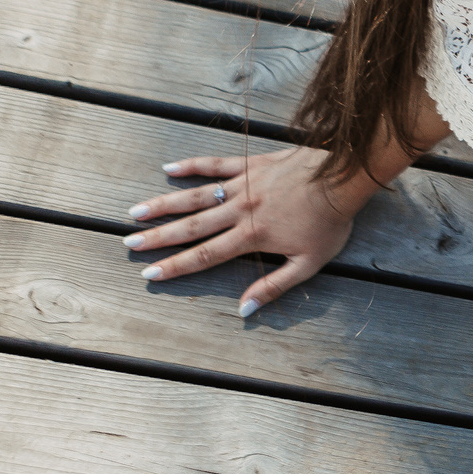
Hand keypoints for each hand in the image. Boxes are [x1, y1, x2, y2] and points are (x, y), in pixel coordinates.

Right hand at [127, 144, 379, 317]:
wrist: (344, 175)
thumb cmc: (330, 221)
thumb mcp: (309, 263)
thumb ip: (275, 287)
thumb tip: (244, 310)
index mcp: (252, 236)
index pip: (205, 256)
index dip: (176, 267)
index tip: (149, 274)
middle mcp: (240, 209)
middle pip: (191, 227)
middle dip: (158, 237)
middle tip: (128, 244)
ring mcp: (244, 183)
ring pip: (195, 196)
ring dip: (164, 205)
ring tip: (134, 212)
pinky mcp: (251, 163)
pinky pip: (215, 164)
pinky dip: (191, 166)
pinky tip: (168, 168)